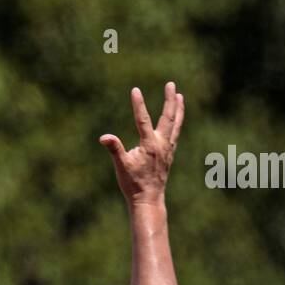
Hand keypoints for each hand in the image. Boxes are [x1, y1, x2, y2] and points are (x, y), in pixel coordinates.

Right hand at [101, 82, 184, 204]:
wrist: (148, 199)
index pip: (143, 120)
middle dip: (169, 100)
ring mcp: (168, 149)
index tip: (135, 90)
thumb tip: (104, 137)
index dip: (139, 104)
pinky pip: (175, 133)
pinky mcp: (169, 154)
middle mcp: (162, 144)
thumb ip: (114, 149)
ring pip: (175, 124)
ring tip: (179, 96)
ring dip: (178, 109)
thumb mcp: (121, 166)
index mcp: (150, 145)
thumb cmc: (133, 183)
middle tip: (171, 84)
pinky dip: (177, 122)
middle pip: (168, 117)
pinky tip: (176, 118)